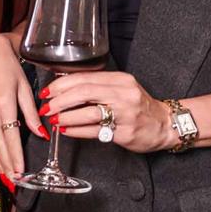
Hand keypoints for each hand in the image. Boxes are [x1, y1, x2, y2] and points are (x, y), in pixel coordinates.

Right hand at [0, 34, 49, 180]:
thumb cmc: (10, 67)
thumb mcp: (25, 88)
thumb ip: (31, 113)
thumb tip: (42, 134)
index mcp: (3, 104)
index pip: (10, 137)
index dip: (15, 156)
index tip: (21, 171)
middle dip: (6, 163)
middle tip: (13, 180)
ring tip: (4, 174)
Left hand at [39, 71, 177, 152]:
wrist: (164, 124)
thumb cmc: (138, 106)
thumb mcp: (121, 88)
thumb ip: (97, 86)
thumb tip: (63, 88)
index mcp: (120, 80)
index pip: (84, 78)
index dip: (61, 85)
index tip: (48, 91)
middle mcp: (123, 94)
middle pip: (83, 92)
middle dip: (59, 100)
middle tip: (46, 106)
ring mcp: (125, 114)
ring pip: (88, 112)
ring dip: (66, 116)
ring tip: (53, 119)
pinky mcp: (125, 132)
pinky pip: (95, 131)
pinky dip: (76, 130)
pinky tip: (66, 130)